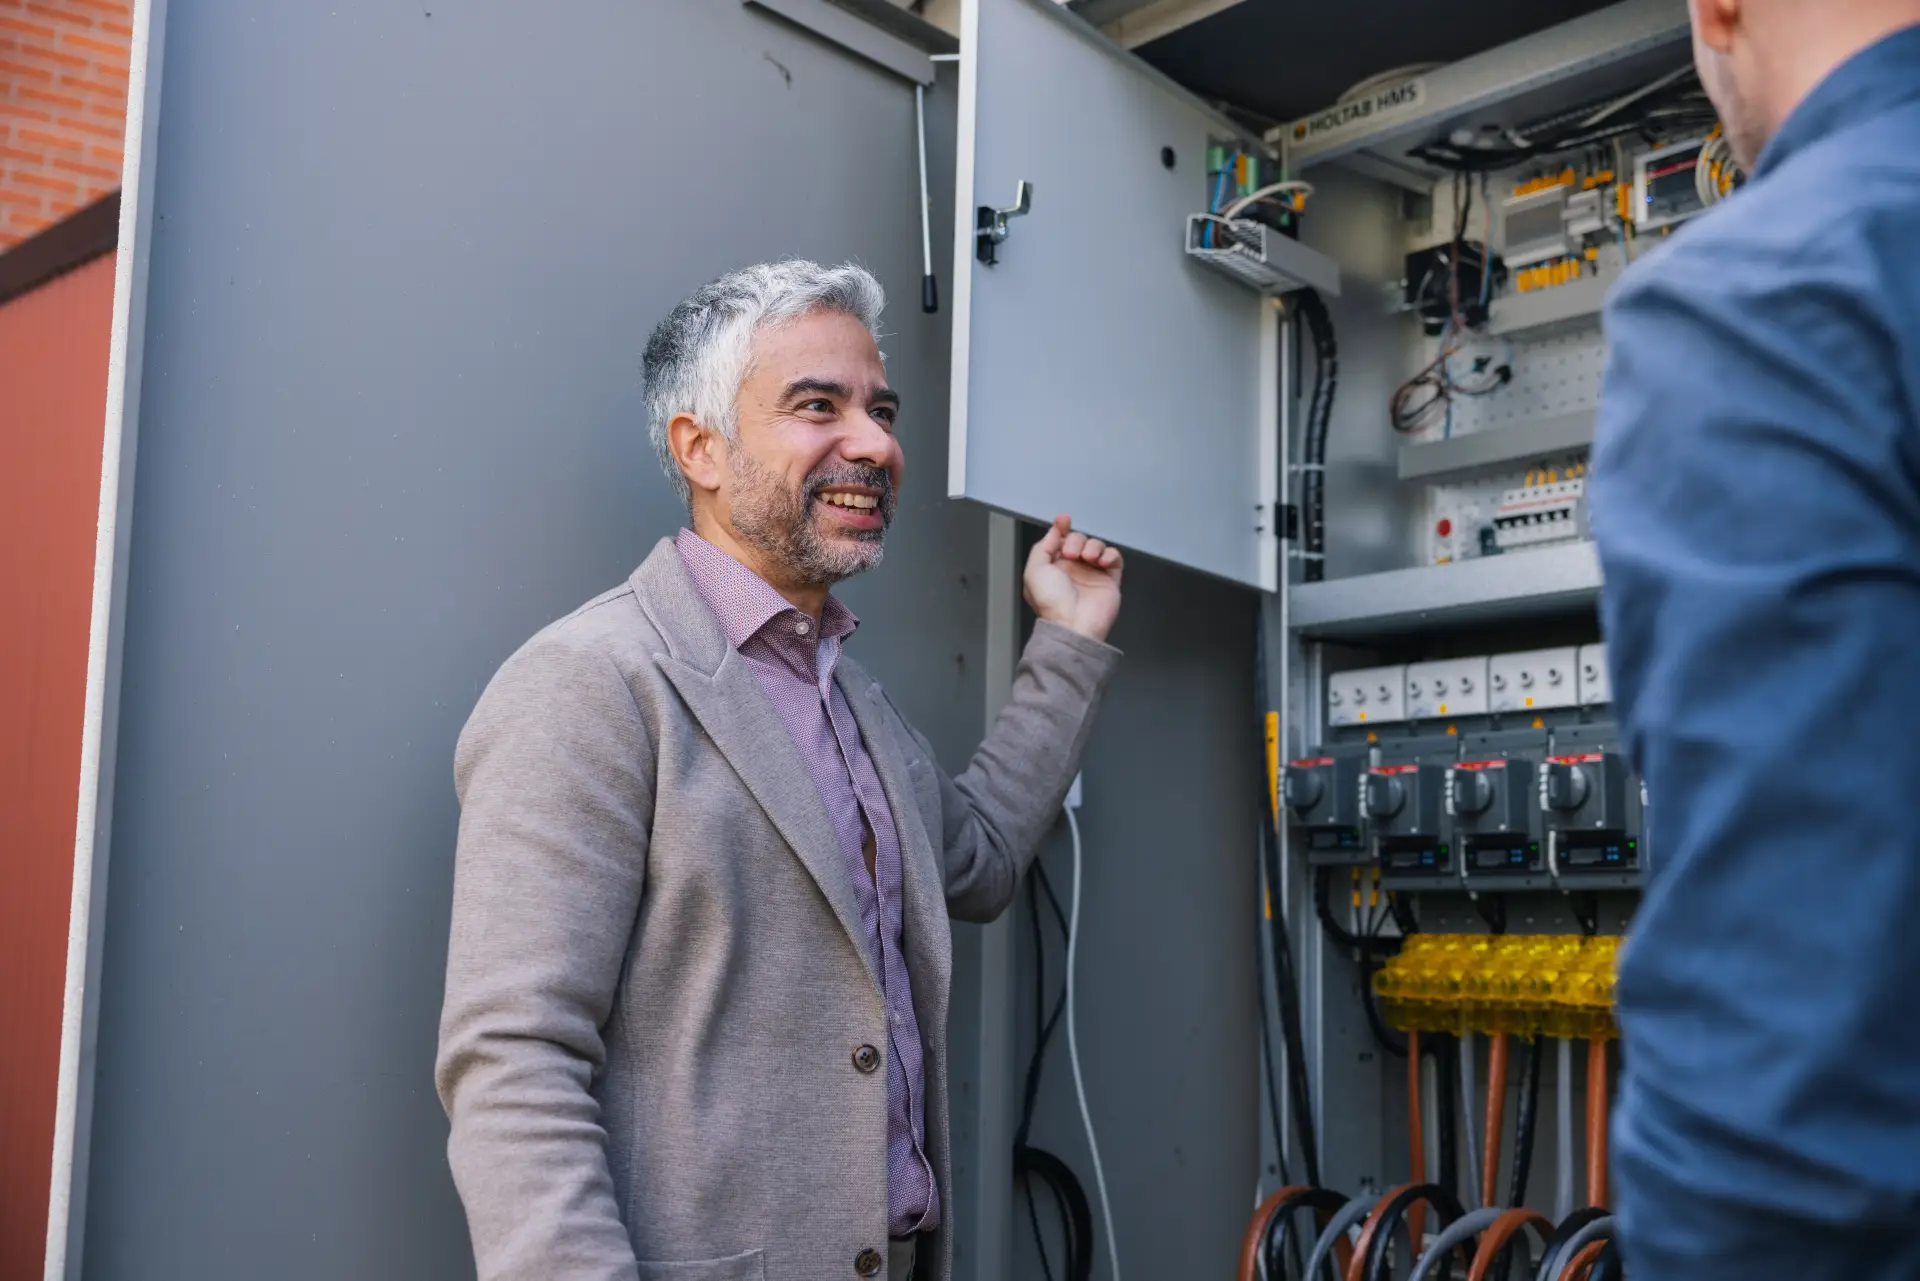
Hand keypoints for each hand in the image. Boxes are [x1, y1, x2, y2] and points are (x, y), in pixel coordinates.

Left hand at [1023, 514, 1123, 643]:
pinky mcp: (1109, 579)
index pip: (1059, 540)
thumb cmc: (1052, 603)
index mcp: (1053, 567)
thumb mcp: (1034, 571)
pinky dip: (1110, 554)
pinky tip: (1102, 561)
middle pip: (1079, 539)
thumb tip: (1054, 531)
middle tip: (1072, 553)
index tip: (1064, 520)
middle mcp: (1073, 569)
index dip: (1062, 527)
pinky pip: (1114, 558)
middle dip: (1076, 540)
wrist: (1073, 625)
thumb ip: (1042, 547)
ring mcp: (1092, 573)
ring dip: (1093, 546)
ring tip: (1089, 559)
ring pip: (1096, 546)